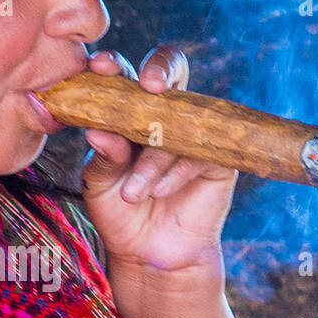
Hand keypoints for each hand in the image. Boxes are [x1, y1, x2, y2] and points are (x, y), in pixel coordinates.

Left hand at [80, 44, 239, 281]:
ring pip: (180, 121)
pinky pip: (201, 151)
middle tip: (148, 86)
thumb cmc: (120, 212)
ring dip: (153, 158)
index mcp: (129, 110)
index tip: (99, 66)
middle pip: (171, 70)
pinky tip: (159, 191)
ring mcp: (194, 131)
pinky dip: (175, 171)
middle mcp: (164, 114)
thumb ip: (103, 155)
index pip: (124, 75)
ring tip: (133, 194)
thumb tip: (98, 130)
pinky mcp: (219, 157)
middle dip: (160, 70)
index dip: (115, 65)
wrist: (148, 253)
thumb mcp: (100, 183)